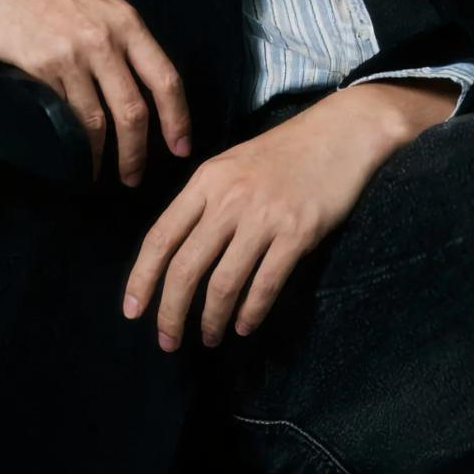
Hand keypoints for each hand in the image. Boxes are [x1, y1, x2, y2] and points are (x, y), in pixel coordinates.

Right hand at [0, 0, 191, 184]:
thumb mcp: (93, 1)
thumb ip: (115, 36)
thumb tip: (131, 80)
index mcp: (126, 20)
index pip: (166, 76)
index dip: (178, 117)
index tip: (182, 146)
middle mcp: (107, 37)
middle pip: (136, 107)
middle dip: (140, 149)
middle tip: (136, 176)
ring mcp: (74, 52)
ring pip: (101, 118)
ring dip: (107, 154)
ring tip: (104, 174)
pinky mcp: (41, 65)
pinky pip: (66, 114)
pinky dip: (74, 142)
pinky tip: (75, 154)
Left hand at [121, 91, 412, 348]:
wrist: (342, 131)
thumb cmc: (286, 150)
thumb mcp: (233, 163)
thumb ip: (206, 201)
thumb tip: (180, 251)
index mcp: (207, 180)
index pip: (161, 236)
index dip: (141, 279)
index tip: (131, 311)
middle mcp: (229, 199)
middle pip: (186, 267)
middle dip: (171, 312)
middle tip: (167, 342)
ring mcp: (264, 216)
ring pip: (223, 283)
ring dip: (211, 319)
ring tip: (208, 338)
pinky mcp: (297, 232)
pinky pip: (265, 284)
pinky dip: (251, 312)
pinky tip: (245, 326)